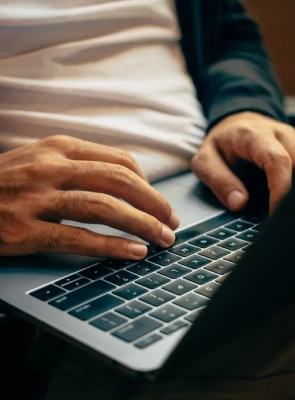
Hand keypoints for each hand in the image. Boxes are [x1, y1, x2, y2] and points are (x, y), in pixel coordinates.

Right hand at [0, 135, 179, 258]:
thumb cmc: (3, 183)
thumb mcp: (39, 160)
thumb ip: (78, 166)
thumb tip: (126, 183)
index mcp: (58, 147)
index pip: (119, 160)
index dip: (148, 184)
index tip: (161, 203)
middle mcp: (50, 167)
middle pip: (119, 181)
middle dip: (154, 204)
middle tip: (172, 223)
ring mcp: (36, 198)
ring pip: (104, 207)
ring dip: (141, 224)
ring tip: (162, 240)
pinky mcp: (23, 230)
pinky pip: (77, 238)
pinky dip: (111, 246)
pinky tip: (132, 252)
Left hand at [192, 112, 294, 211]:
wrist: (235, 122)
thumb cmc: (221, 143)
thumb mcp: (205, 159)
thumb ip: (219, 180)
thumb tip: (239, 202)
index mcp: (254, 135)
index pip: (278, 160)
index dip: (282, 188)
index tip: (277, 213)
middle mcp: (280, 134)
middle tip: (293, 218)